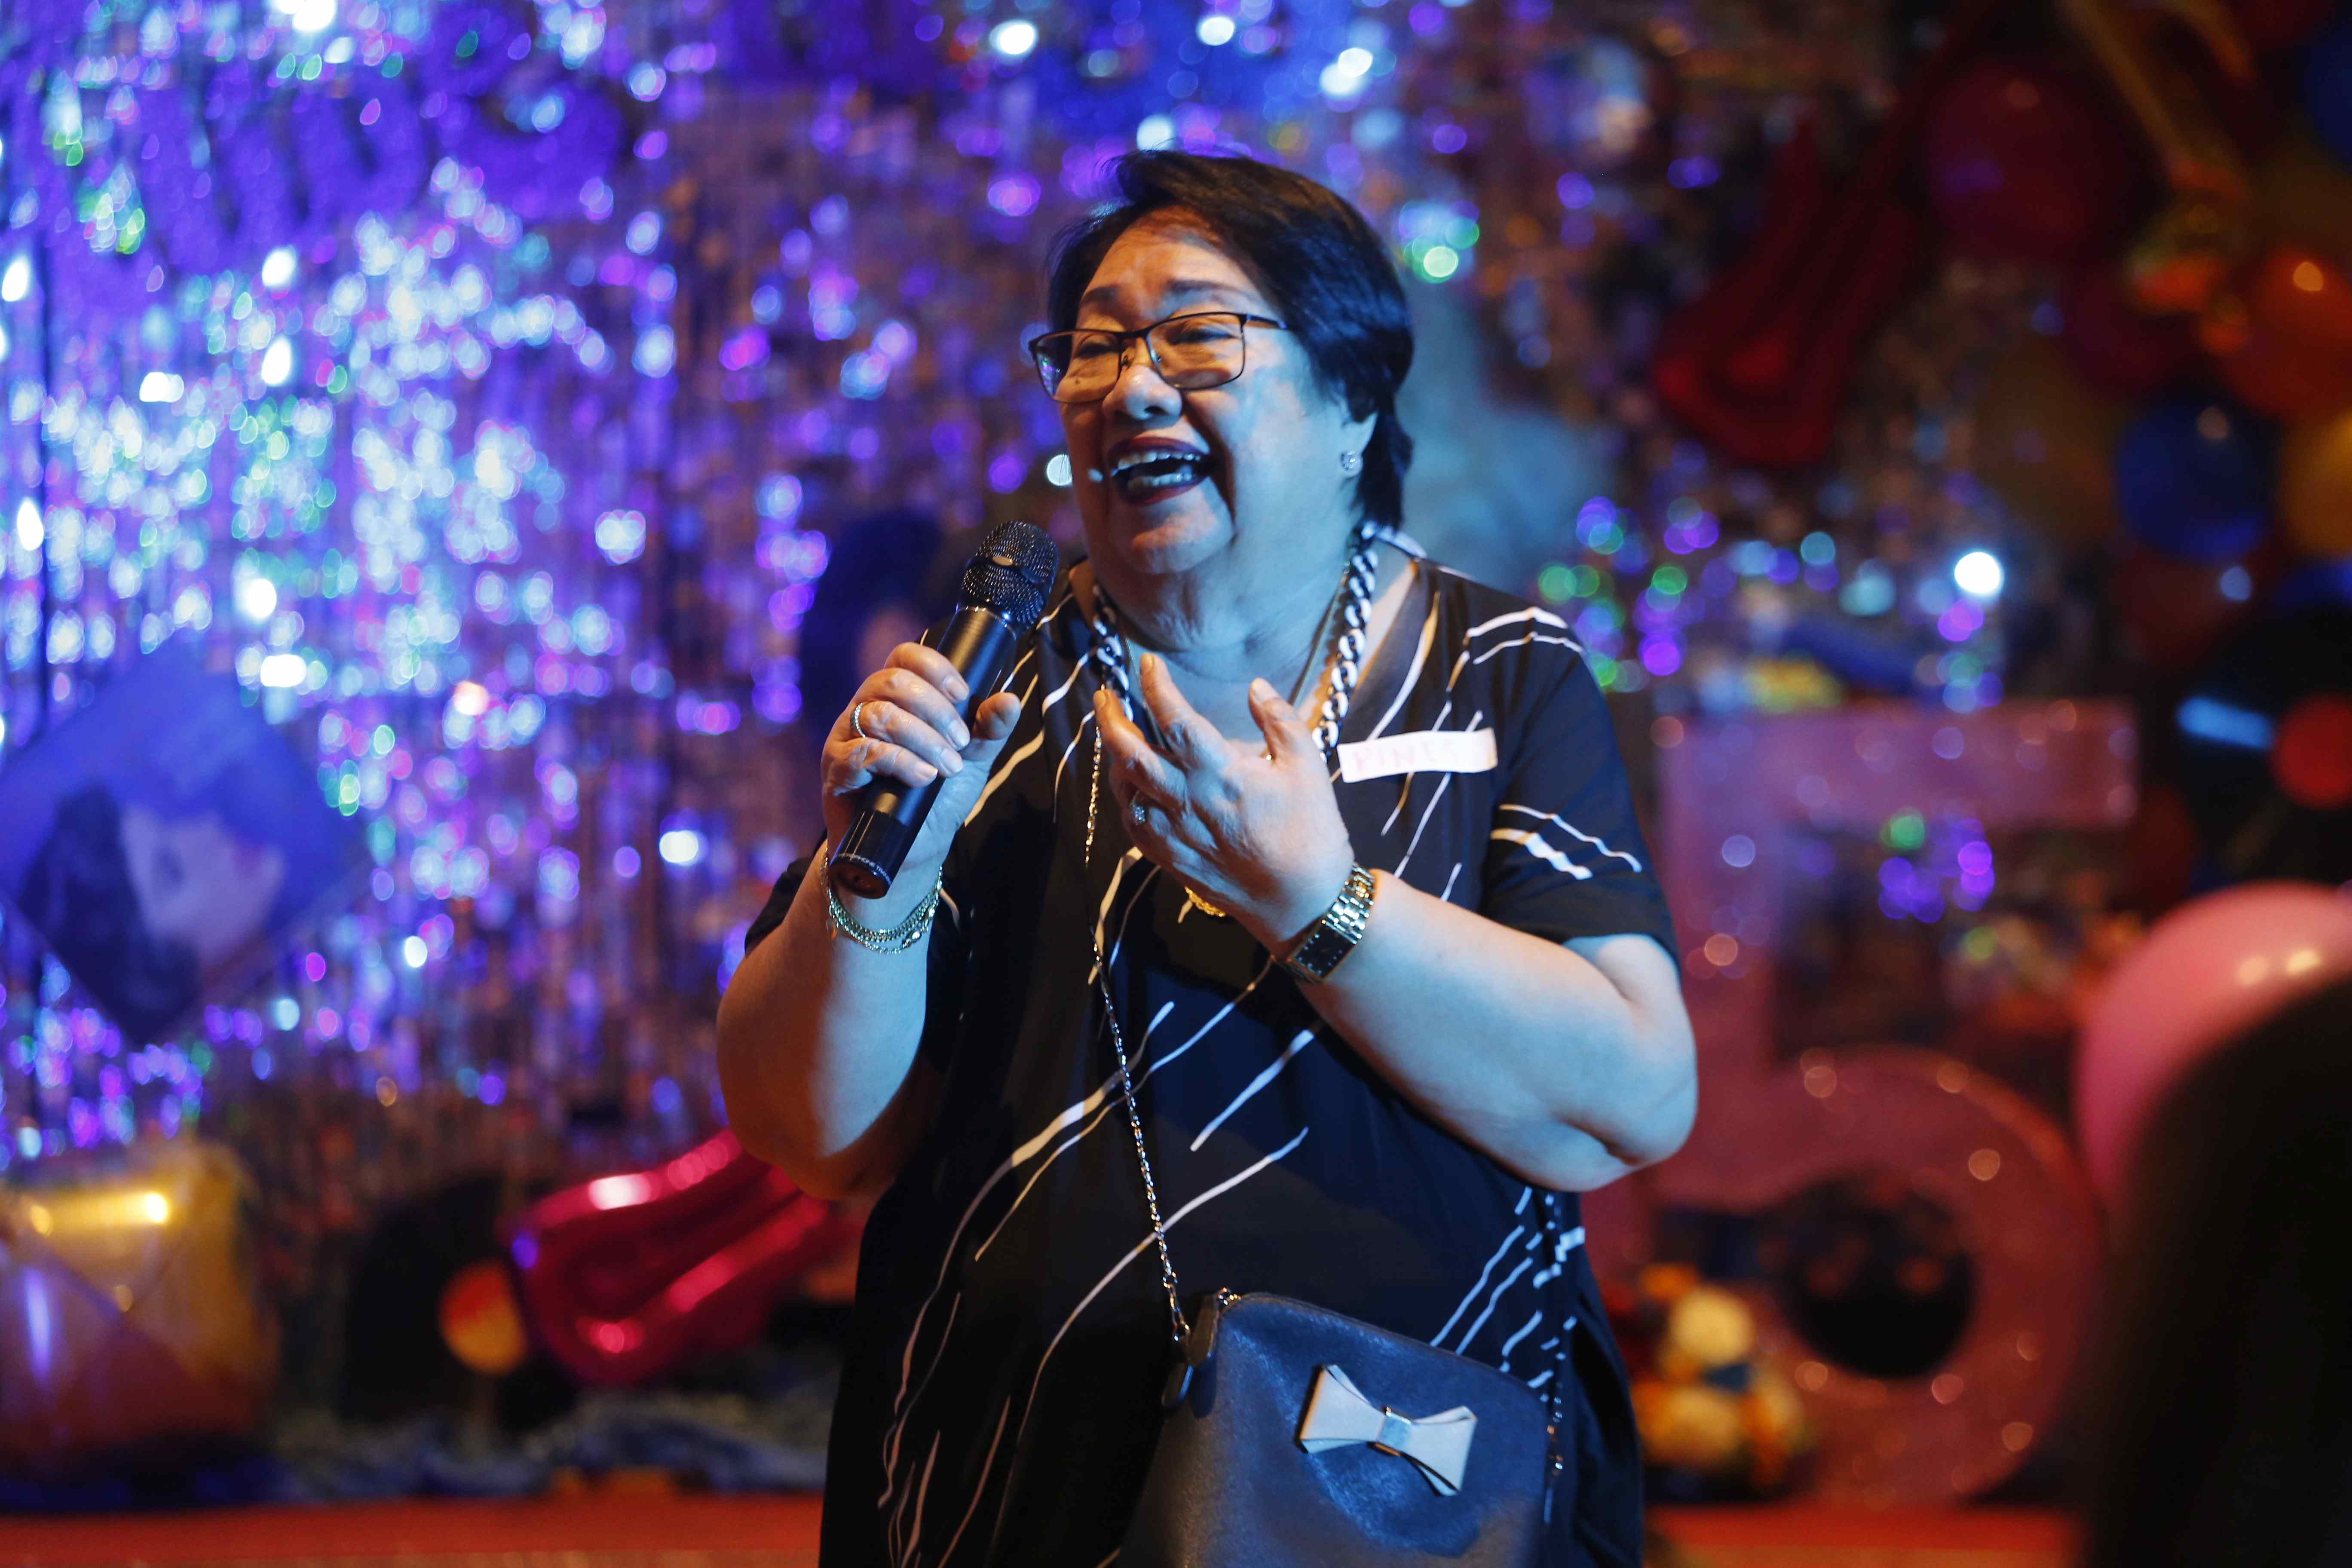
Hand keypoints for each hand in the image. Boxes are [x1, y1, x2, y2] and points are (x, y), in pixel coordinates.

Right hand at [821, 643, 1023, 890]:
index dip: (935, 667)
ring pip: (879, 714)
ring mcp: (846, 738)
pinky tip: (922, 778)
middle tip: (960, 743)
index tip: (963, 695)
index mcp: (894, 697)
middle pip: (892, 681)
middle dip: (936, 709)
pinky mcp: (837, 771)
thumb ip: (989, 729)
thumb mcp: (971, 759)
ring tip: (946, 767)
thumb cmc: (936, 797)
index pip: (904, 656)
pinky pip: (862, 752)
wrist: (911, 849)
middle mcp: (864, 709)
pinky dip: (900, 762)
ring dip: (923, 739)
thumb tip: (1010, 700)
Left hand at [1093, 652, 1354, 951]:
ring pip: (1125, 789)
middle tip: (1104, 695)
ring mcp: (1174, 834)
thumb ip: (1281, 721)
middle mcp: (1187, 802)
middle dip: (1111, 719)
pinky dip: (1125, 798)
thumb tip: (1256, 686)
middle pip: (1131, 754)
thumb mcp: (1308, 767)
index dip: (1156, 687)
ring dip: (1113, 757)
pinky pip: (1133, 824)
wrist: (1302, 903)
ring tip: (1114, 735)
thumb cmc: (1311, 832)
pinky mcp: (1171, 860)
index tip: (1147, 664)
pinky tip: (1130, 786)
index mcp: (1221, 775)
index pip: (1175, 720)